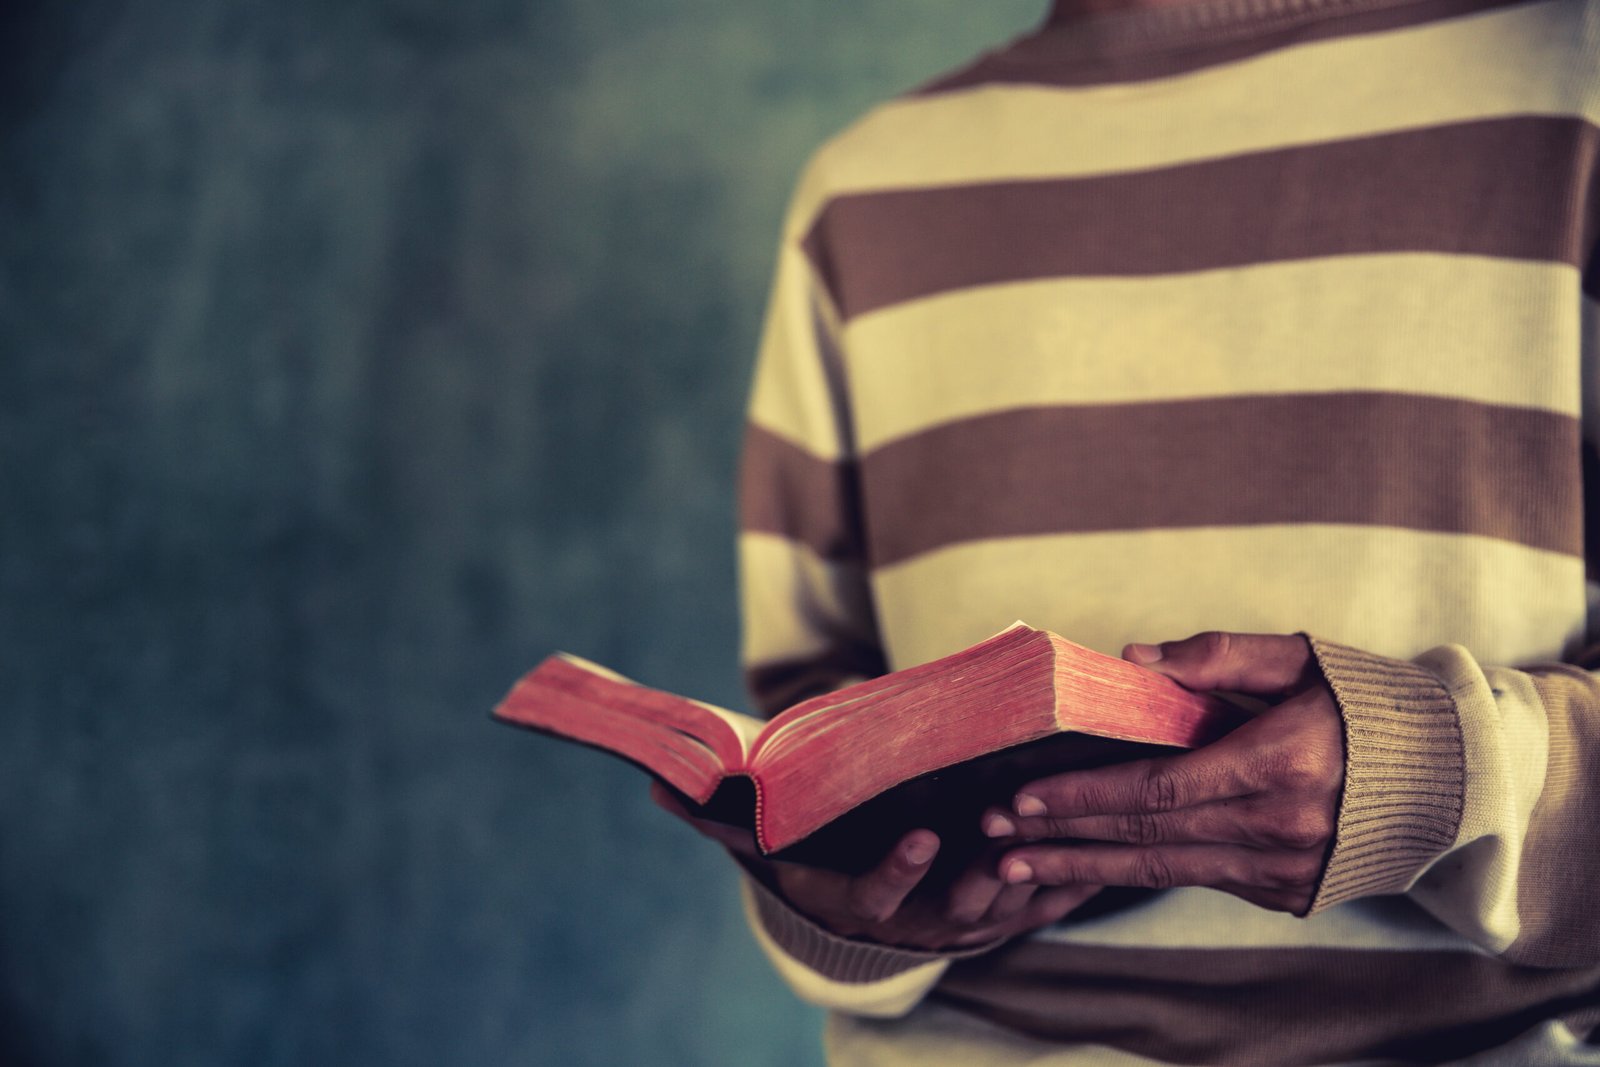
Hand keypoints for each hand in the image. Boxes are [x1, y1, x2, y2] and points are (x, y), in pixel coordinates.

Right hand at [651, 782, 1098, 950]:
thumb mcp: (765, 843)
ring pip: (1010, 908)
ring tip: (1065, 836)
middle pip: (957, 908)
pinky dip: (1072, 882)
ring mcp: (963, 923)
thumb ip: (721, 815)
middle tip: (1011, 834)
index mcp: (861, 901)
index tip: (920, 835)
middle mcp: (916, 921)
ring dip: (1039, 876)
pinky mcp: (1001, 915)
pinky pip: (1044, 905)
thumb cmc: (813, 857)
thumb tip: (661, 784)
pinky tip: (1102, 853)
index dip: (899, 869)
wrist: (854, 902)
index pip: (878, 894)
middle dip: (987, 876)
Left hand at [983, 632, 1342, 913]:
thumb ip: (1216, 656)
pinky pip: (1194, 878)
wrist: (1446, 775)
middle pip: (1146, 837)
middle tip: (993, 835)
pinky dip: (1135, 871)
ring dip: (1083, 869)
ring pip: (1162, 870)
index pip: (1156, 789)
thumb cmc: (1360, 701)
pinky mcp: (1285, 892)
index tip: (1023, 796)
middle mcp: (1278, 827)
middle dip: (1062, 836)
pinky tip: (1084, 865)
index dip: (1084, 797)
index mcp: (1277, 764)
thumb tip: (1130, 660)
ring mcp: (1283, 869)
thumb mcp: (1297, 659)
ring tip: (1016, 869)